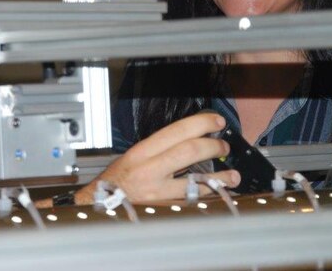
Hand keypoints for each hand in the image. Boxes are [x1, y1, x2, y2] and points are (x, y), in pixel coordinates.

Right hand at [75, 112, 240, 204]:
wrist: (97, 207)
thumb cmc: (112, 183)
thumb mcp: (130, 158)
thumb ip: (156, 150)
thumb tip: (185, 140)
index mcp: (141, 152)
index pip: (176, 131)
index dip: (201, 123)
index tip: (216, 121)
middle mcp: (150, 170)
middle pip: (189, 151)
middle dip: (213, 146)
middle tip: (224, 146)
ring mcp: (158, 193)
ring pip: (195, 181)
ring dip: (219, 178)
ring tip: (233, 176)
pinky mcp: (163, 210)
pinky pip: (191, 202)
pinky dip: (207, 199)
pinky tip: (220, 196)